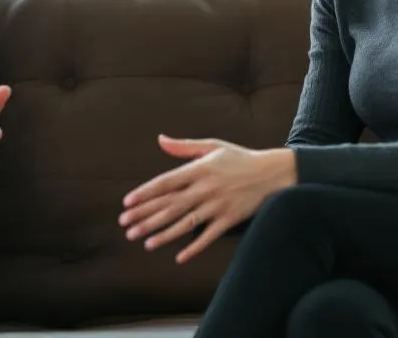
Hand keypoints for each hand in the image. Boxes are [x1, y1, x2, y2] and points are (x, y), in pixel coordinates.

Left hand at [119, 136, 296, 263]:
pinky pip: (208, 236)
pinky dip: (194, 247)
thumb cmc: (239, 158)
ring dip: (163, 234)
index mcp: (198, 169)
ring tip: (144, 242)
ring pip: (185, 222)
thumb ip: (184, 146)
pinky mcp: (229, 219)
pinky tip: (179, 257)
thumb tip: (160, 139)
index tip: (127, 203)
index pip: (165, 183)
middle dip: (146, 216)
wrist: (272, 172)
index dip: (145, 193)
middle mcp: (205, 188)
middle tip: (126, 225)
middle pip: (170, 205)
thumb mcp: (212, 146)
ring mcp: (217, 205)